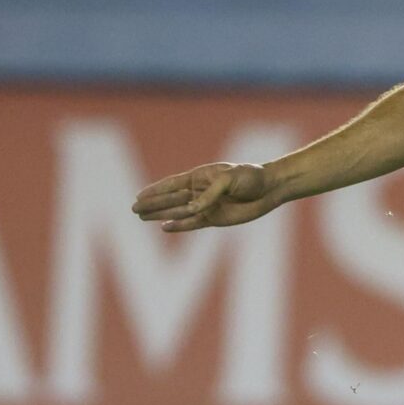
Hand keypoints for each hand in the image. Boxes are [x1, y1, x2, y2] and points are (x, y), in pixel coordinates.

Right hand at [132, 161, 280, 231]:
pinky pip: (193, 223)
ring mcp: (206, 206)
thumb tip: (194, 207)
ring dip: (160, 215)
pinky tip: (165, 227)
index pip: (172, 184)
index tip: (139, 195)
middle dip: (152, 204)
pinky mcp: (214, 218)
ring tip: (141, 217)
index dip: (155, 190)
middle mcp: (200, 191)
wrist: (269, 188)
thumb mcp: (230, 179)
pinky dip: (179, 226)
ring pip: (178, 212)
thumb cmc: (251, 177)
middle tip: (134, 209)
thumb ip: (211, 193)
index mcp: (200, 177)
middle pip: (170, 199)